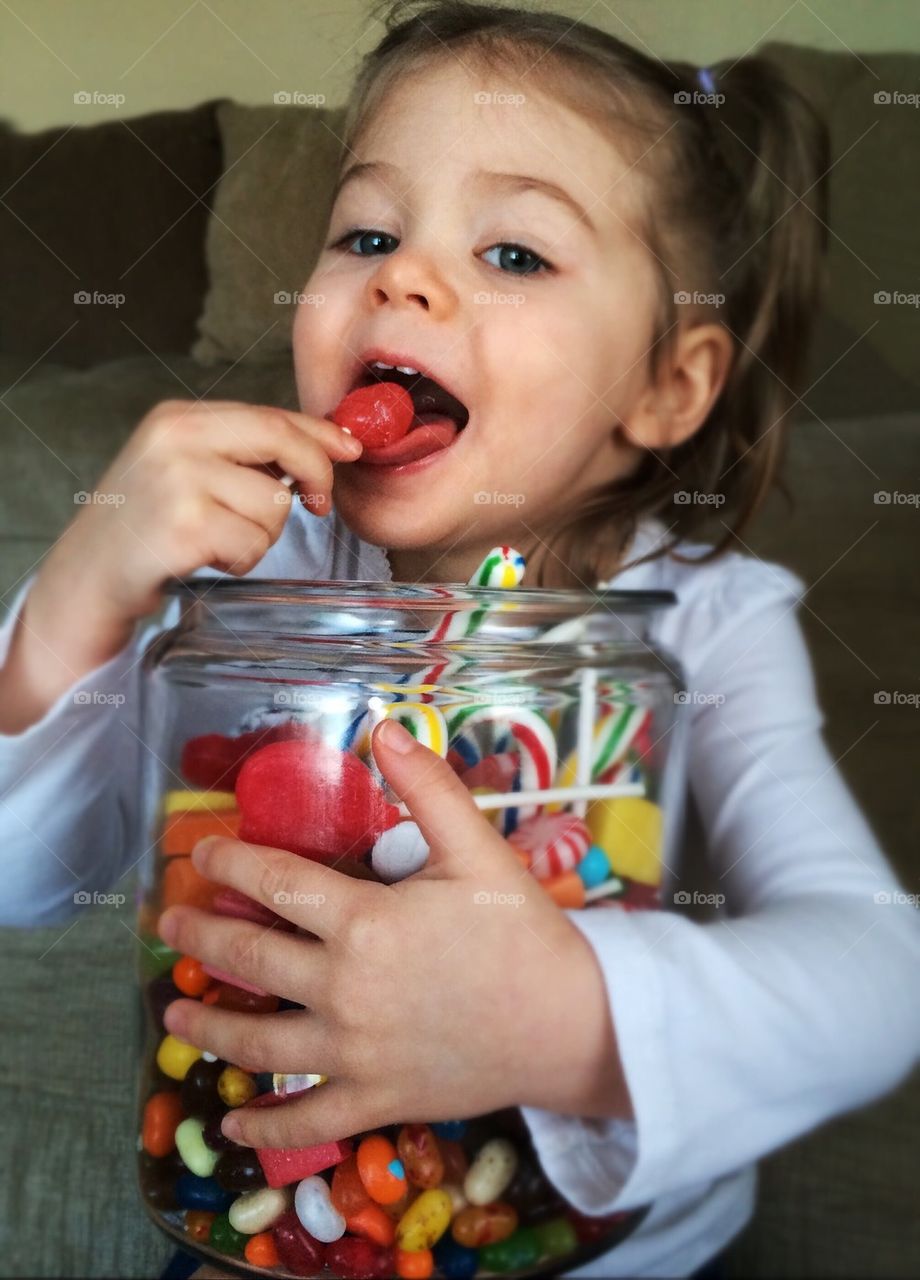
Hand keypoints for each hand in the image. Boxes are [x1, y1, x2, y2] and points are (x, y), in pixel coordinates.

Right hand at [0, 400, 361, 731]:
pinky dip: (242, 561)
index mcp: (178, 419)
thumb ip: (242, 454)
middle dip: (314, 476)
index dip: (319, 434)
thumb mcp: (185, 470)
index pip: (270, 415)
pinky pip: (254, 544)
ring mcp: (177, 482)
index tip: (349, 451)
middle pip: (282, 443)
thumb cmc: (145, 527)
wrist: (88, 578)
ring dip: (262, 534)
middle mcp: (175, 440)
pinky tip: (208, 559)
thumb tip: (326, 448)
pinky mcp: (183, 528)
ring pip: (274, 504)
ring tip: (219, 540)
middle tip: (317, 505)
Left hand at [157, 719, 630, 1149]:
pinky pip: (307, 1120)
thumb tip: (384, 728)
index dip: (230, 863)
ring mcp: (354, 1052)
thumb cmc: (524, 933)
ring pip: (258, 1041)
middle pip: (249, 959)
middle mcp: (344, 989)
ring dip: (208, 1027)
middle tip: (169, 925)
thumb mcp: (478, 849)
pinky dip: (265, 1128)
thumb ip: (429, 788)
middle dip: (200, 938)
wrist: (573, 1026)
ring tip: (174, 1015)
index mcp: (364, 923)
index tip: (201, 855)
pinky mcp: (375, 1099)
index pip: (275, 883)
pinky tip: (234, 1124)